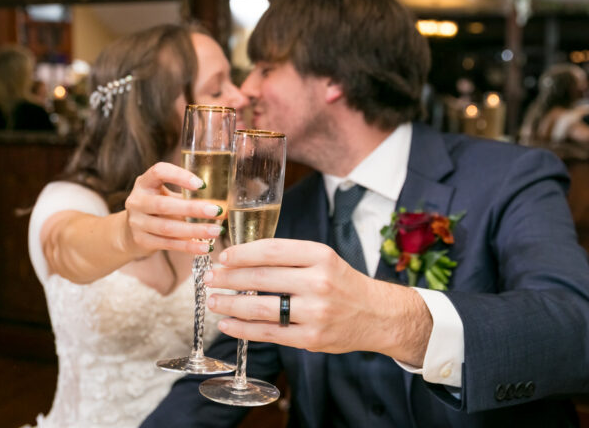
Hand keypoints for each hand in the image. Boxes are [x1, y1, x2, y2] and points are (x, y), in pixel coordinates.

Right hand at [121, 162, 223, 256]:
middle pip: (164, 205)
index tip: (201, 185)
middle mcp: (137, 201)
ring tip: (216, 231)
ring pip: (167, 228)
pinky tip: (205, 247)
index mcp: (145, 182)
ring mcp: (137, 222)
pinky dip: (189, 246)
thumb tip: (221, 204)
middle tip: (216, 211)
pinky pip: (168, 244)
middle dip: (192, 209)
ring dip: (194, 230)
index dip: (180, 176)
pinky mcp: (142, 240)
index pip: (159, 172)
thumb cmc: (156, 208)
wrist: (130, 231)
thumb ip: (186, 195)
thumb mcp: (165, 195)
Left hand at [204, 238, 431, 363]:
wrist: (378, 315)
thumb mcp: (322, 259)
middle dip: (229, 277)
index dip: (241, 253)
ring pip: (260, 307)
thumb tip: (239, 258)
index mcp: (320, 256)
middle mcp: (318, 282)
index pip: (271, 251)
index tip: (223, 256)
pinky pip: (268, 333)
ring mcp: (315, 312)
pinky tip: (227, 324)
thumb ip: (288, 258)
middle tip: (210, 278)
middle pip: (261, 277)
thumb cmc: (342, 283)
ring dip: (230, 304)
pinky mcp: (311, 338)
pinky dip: (243, 329)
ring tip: (213, 300)